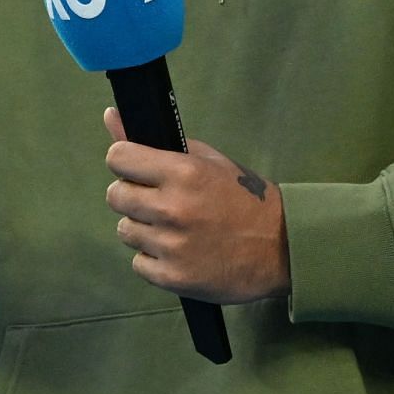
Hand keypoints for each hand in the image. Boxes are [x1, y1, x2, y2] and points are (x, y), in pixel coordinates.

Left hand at [102, 106, 289, 304]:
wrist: (281, 247)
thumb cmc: (245, 199)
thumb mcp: (207, 161)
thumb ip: (156, 142)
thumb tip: (112, 116)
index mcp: (183, 173)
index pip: (119, 158)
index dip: (124, 161)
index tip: (134, 167)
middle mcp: (172, 208)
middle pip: (116, 196)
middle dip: (132, 195)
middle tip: (157, 199)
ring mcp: (171, 246)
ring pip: (126, 231)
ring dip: (144, 228)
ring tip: (173, 228)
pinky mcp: (173, 277)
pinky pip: (138, 263)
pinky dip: (153, 258)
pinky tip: (177, 251)